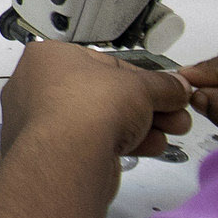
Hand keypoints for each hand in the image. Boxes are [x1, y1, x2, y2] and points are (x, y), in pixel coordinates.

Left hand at [0, 42, 194, 160]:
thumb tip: (176, 86)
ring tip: (173, 128)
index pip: (106, 63)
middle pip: (108, 94)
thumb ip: (162, 85)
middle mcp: (41, 88)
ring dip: (143, 124)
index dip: (142, 77)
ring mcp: (47, 124)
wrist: (71, 160)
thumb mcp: (139, 86)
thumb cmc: (88, 109)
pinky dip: (126, 143)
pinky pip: (97, 142)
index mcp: (50, 58)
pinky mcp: (58, 154)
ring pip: (104, 120)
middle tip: (174, 109)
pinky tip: (153, 144)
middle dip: (148, 104)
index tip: (165, 87)